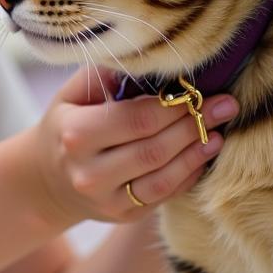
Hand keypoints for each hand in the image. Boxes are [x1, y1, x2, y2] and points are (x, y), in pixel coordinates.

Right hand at [32, 66, 237, 225]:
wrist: (48, 179)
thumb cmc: (68, 124)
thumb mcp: (73, 94)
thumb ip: (106, 74)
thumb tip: (151, 57)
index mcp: (75, 134)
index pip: (135, 120)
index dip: (173, 106)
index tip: (200, 91)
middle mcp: (88, 172)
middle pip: (154, 150)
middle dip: (193, 126)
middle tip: (224, 107)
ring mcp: (105, 199)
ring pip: (163, 179)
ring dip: (197, 154)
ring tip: (218, 134)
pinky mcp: (122, 216)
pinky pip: (163, 197)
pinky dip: (188, 175)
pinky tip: (202, 155)